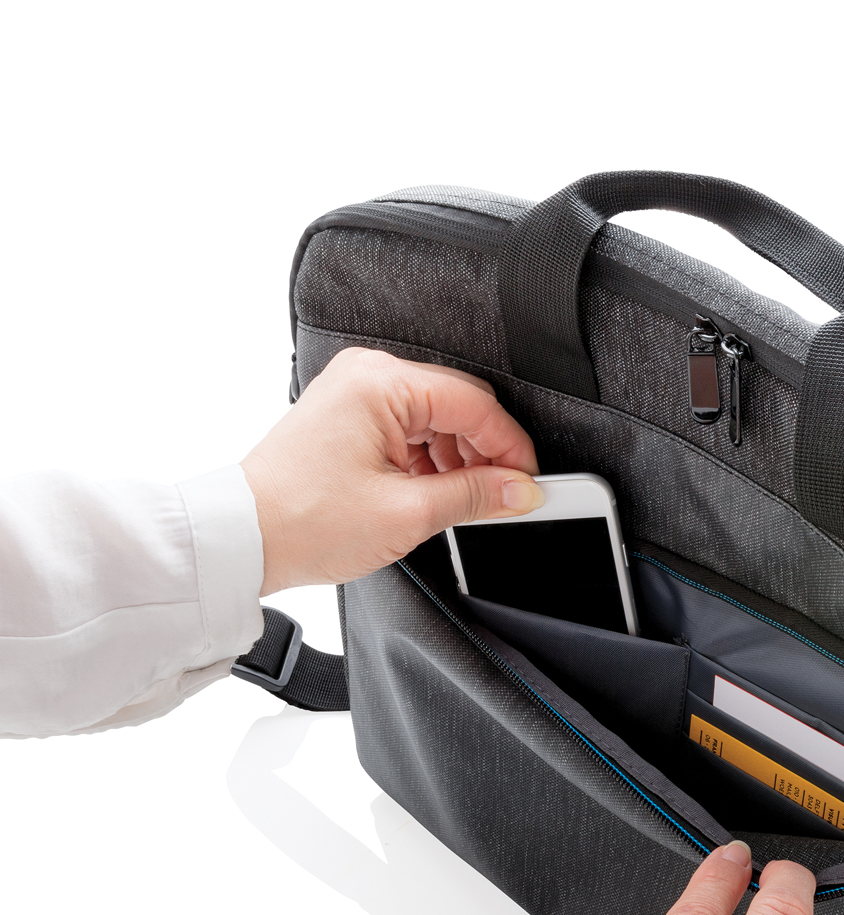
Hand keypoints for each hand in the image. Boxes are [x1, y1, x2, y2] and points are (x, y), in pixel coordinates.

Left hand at [240, 347, 542, 595]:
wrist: (242, 539)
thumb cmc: (303, 521)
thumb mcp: (407, 514)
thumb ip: (476, 496)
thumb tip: (521, 492)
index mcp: (382, 383)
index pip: (476, 405)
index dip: (512, 448)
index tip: (531, 484)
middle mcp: (368, 376)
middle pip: (459, 406)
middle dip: (488, 454)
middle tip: (505, 498)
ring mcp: (356, 393)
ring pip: (437, 419)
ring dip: (459, 460)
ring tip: (465, 503)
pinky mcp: (349, 416)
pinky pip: (410, 427)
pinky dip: (431, 460)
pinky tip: (437, 493)